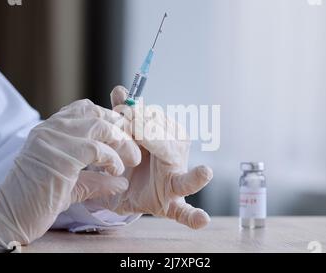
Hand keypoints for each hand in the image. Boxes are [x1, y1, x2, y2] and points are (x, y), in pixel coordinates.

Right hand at [0, 99, 140, 251]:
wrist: (10, 217)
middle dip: (120, 128)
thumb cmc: (38, 201)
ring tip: (132, 160)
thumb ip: (95, 178)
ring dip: (122, 143)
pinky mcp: (59, 156)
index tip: (125, 134)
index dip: (109, 118)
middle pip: (96, 113)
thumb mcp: (72, 185)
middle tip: (134, 147)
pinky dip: (113, 159)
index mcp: (49, 129)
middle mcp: (50, 129)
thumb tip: (122, 183)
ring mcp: (52, 139)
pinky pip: (97, 149)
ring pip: (100, 127)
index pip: (85, 108)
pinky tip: (116, 171)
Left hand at [88, 86, 212, 228]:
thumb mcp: (127, 136)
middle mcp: (177, 157)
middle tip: (131, 129)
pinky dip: (194, 216)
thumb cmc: (132, 157)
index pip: (160, 123)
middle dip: (154, 138)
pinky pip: (186, 212)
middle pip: (174, 147)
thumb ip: (126, 114)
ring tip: (205, 173)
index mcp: (168, 137)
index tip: (124, 109)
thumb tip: (119, 89)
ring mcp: (178, 183)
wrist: (123, 187)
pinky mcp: (173, 205)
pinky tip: (202, 220)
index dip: (142, 116)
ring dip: (194, 177)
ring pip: (186, 177)